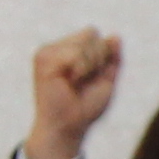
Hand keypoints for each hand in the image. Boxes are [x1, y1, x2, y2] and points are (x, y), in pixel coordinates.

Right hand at [26, 29, 121, 158]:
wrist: (70, 125)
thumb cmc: (86, 106)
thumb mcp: (107, 79)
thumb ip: (112, 57)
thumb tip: (115, 35)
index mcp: (70, 50)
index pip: (93, 34)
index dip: (102, 55)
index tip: (91, 77)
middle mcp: (56, 47)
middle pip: (90, 33)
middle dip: (97, 58)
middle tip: (83, 80)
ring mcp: (48, 51)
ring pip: (84, 42)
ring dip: (89, 65)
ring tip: (75, 82)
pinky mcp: (43, 58)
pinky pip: (75, 53)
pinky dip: (81, 69)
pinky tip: (70, 81)